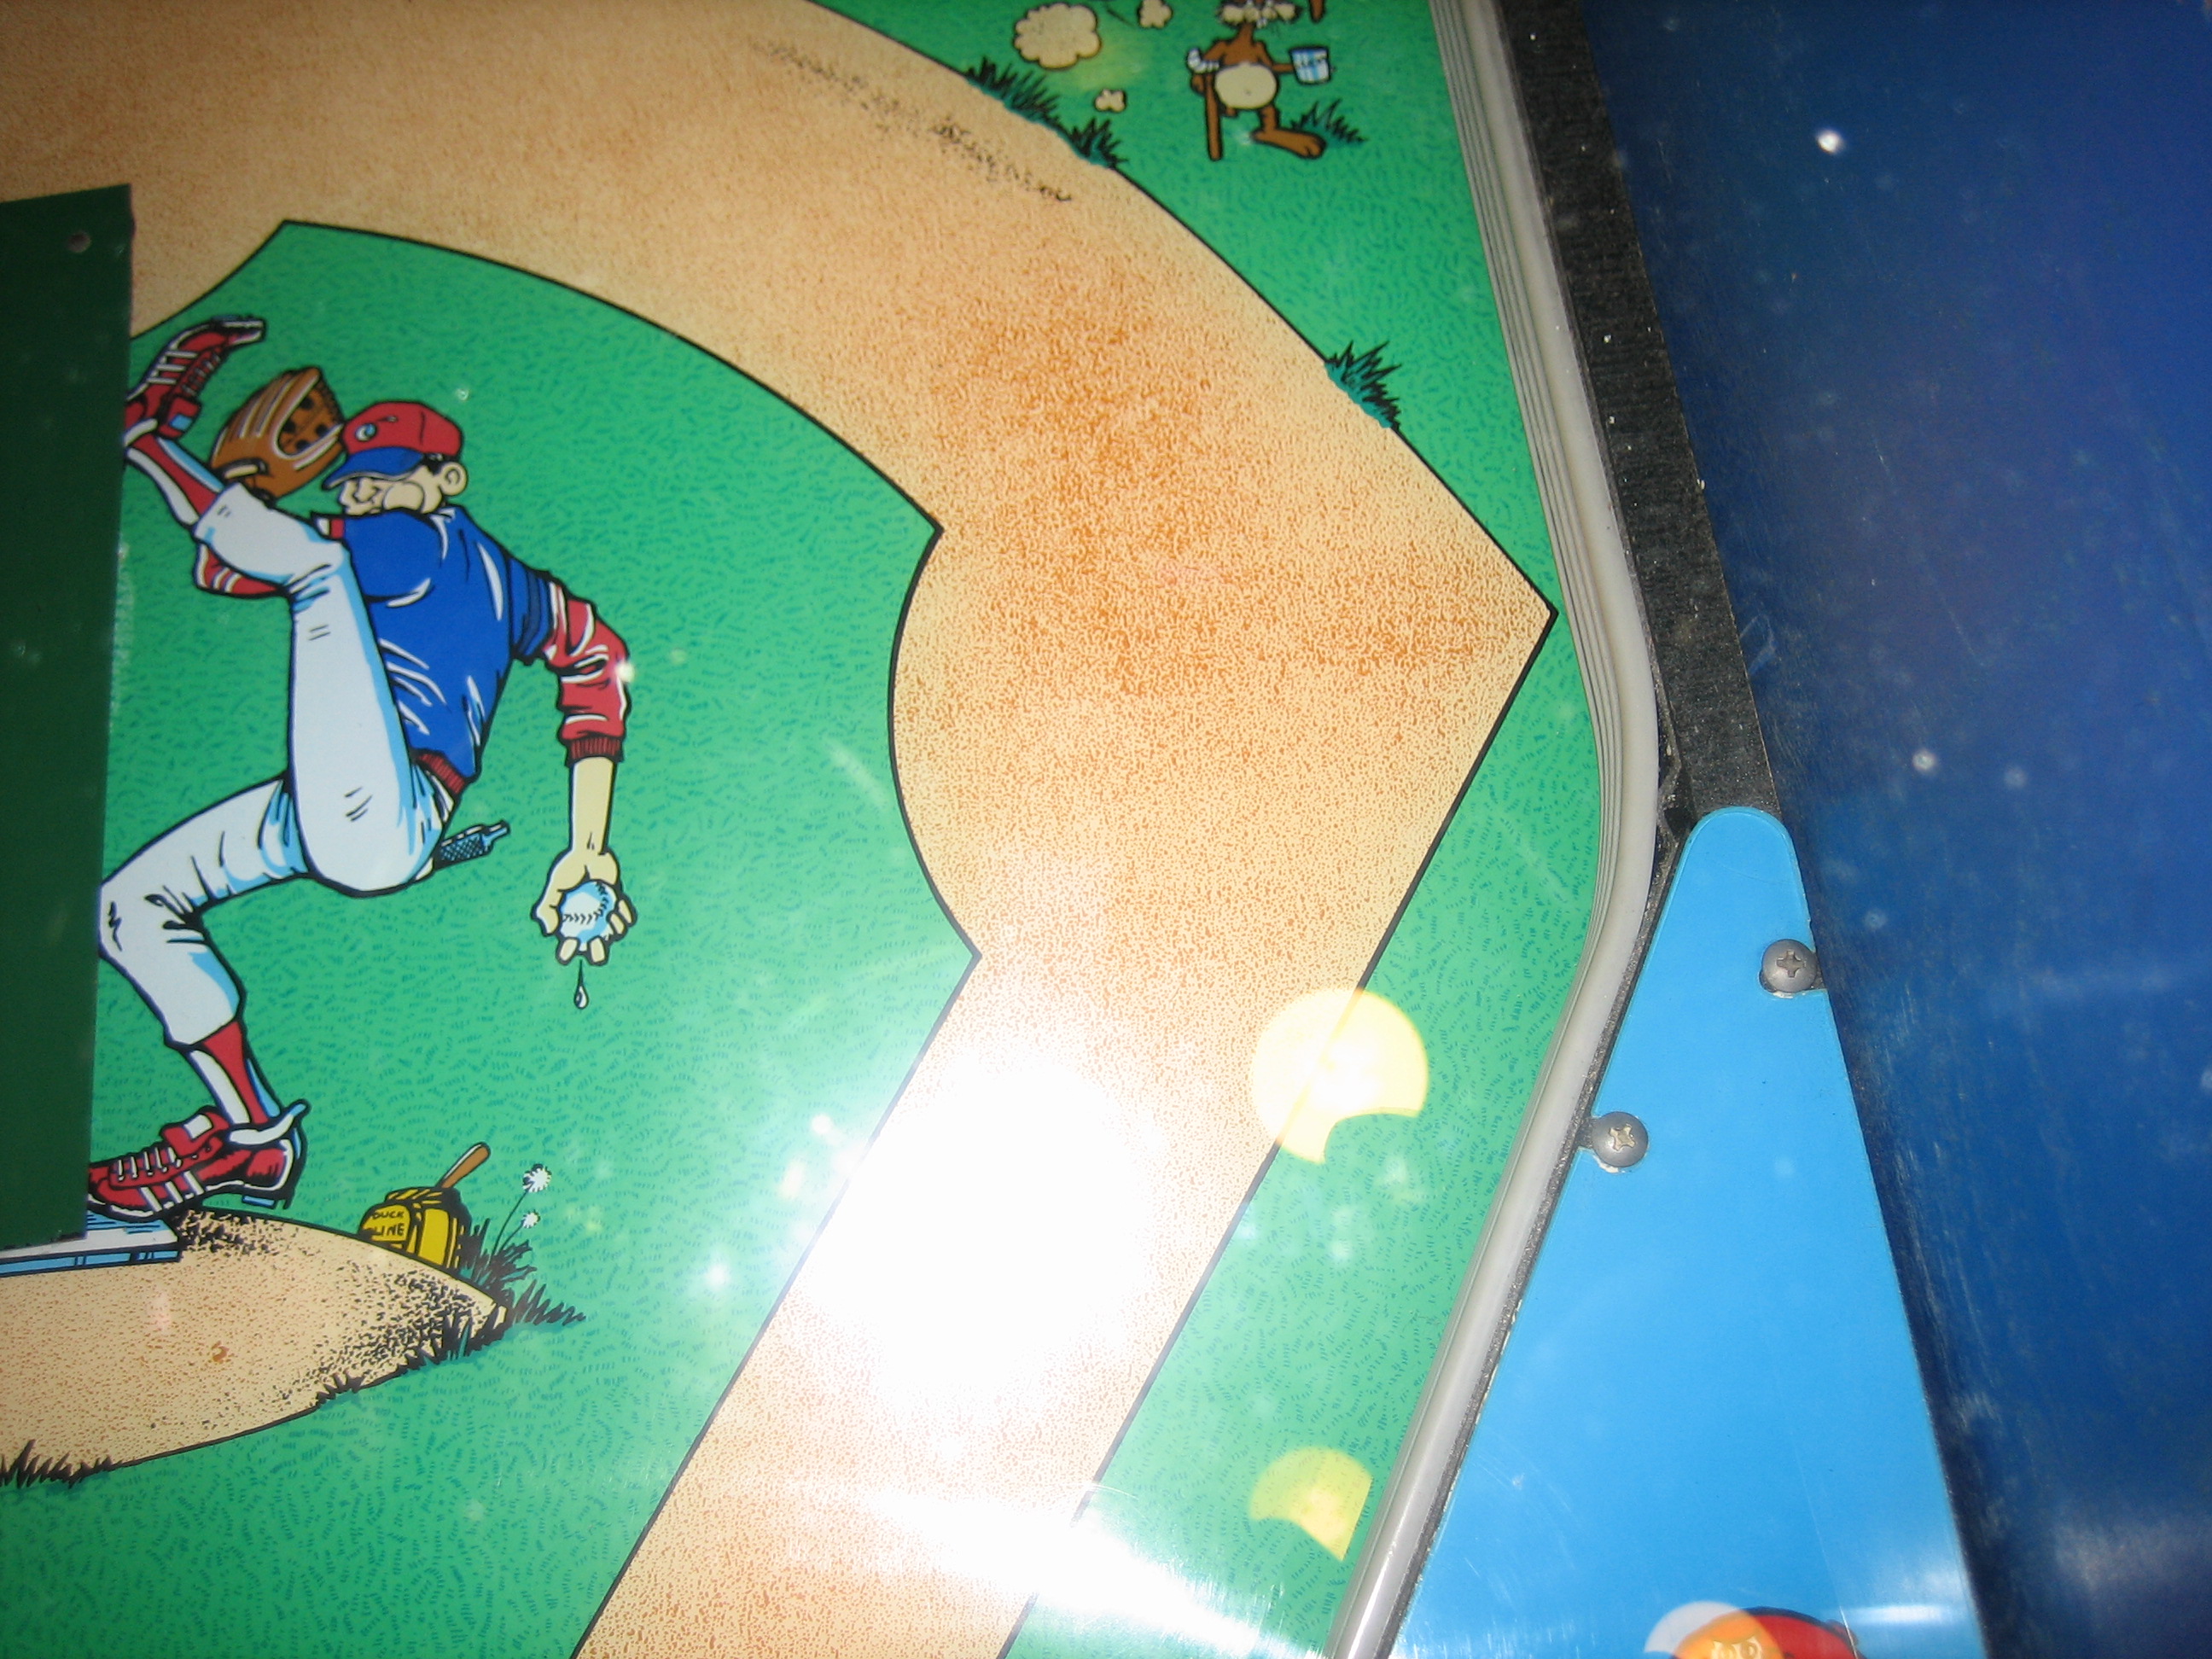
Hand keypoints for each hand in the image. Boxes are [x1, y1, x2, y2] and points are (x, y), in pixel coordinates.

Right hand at [534, 846, 635, 963]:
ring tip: (609, 916)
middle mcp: (590, 925)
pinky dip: (625, 915)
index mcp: (572, 925)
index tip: (570, 943)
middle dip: (598, 953)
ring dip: (614, 930)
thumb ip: (547, 908)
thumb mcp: (553, 886)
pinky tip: (617, 906)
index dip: (568, 952)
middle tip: (597, 940)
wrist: (590, 853)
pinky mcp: (621, 907)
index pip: (568, 947)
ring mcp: (607, 918)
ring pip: (615, 935)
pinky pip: (627, 919)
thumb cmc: (570, 869)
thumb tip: (549, 932)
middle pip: (596, 950)